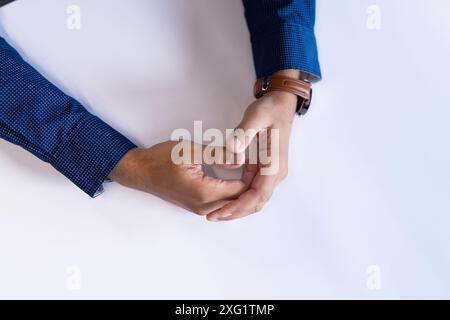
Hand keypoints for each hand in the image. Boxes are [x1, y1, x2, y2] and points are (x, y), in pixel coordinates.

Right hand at [110, 141, 247, 215]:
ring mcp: (199, 208)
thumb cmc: (161, 159)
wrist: (140, 171)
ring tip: (250, 170)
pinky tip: (236, 178)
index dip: (252, 175)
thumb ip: (218, 155)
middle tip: (257, 164)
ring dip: (242, 189)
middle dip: (250, 184)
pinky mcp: (196, 206)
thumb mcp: (190, 151)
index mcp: (205, 193)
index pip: (241, 190)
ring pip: (230, 204)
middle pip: (238, 201)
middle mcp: (204, 206)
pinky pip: (221, 203)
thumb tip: (241, 158)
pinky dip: (232, 192)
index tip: (258, 159)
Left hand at [206, 88, 297, 221]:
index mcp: (275, 164)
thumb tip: (234, 152)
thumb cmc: (269, 109)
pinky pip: (253, 190)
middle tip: (213, 217)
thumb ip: (245, 133)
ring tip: (216, 212)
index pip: (258, 193)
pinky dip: (240, 197)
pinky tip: (224, 198)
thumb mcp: (256, 116)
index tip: (222, 210)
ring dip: (237, 207)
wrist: (281, 104)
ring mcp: (272, 173)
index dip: (240, 204)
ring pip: (256, 199)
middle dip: (236, 211)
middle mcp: (276, 173)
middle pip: (257, 202)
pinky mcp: (266, 170)